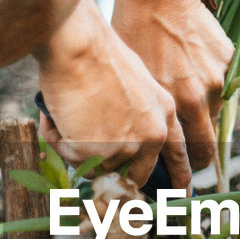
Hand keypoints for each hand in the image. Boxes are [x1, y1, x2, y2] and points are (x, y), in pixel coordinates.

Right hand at [33, 0, 191, 191]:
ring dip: (78, 149)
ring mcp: (127, 146)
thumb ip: (138, 114)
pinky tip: (58, 113)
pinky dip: (59, 140)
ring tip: (68, 113)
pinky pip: (72, 159)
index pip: (179, 156)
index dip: (179, 178)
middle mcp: (152, 134)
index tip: (181, 195)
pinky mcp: (100, 152)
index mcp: (166, 112)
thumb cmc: (97, 53)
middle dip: (111, 172)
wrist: (78, 43)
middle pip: (134, 175)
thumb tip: (121, 141)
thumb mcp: (135, 83)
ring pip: (97, 167)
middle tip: (93, 164)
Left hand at [111, 0, 233, 170]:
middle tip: (195, 168)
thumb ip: (145, 113)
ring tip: (179, 93)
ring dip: (198, 108)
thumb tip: (144, 144)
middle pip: (208, 145)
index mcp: (173, 107)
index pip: (188, 156)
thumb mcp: (131, 82)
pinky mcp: (225, 56)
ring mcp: (216, 76)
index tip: (185, 185)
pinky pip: (216, 77)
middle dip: (201, 161)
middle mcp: (199, 97)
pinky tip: (185, 59)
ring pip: (211, 107)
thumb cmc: (131, 35)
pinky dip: (202, 75)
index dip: (186, 174)